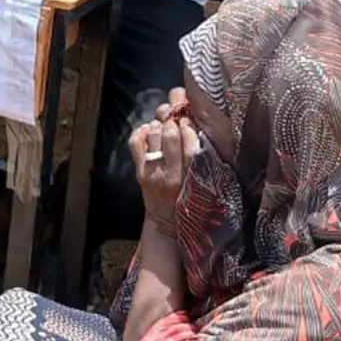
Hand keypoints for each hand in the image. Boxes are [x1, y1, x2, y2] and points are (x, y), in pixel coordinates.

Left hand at [129, 102, 199, 229]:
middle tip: (175, 118)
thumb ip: (202, 157)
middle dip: (173, 121)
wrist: (167, 223)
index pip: (191, 145)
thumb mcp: (205, 183)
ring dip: (159, 124)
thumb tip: (197, 125)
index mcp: (193, 177)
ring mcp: (153, 172)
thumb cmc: (192, 199)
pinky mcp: (140, 172)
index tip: (189, 120)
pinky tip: (150, 130)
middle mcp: (171, 174)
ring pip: (154, 136)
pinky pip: (136, 143)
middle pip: (170, 136)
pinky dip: (142, 131)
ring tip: (164, 124)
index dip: (189, 127)